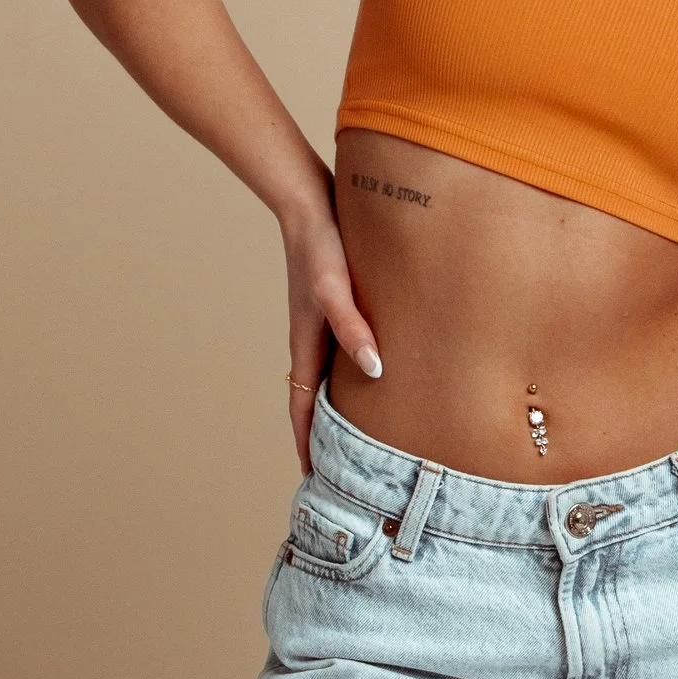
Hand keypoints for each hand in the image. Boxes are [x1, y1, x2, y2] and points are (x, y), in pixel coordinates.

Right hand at [281, 199, 382, 472]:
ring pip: (329, 377)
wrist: (310, 203)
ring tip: (358, 431)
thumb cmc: (321, 245)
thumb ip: (353, 328)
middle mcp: (312, 339)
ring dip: (338, 406)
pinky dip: (353, 374)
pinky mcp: (339, 307)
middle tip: (340, 465)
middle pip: (314, 398)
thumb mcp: (335, 289)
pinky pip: (343, 352)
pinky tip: (376, 373)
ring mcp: (324, 323)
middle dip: (323, 433)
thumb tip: (373, 371)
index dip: (306, 441)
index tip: (312, 475)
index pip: (302, 406)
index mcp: (305, 343)